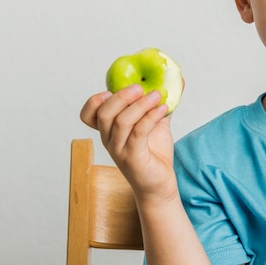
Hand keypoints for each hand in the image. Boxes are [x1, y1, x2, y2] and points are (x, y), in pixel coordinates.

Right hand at [80, 84, 177, 202]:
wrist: (160, 183)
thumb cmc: (154, 152)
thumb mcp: (157, 123)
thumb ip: (160, 103)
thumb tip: (177, 80)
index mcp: (109, 130)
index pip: (88, 115)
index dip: (95, 100)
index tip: (112, 89)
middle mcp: (109, 140)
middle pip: (104, 114)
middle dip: (122, 96)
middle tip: (141, 87)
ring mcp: (119, 150)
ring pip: (121, 122)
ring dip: (141, 104)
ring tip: (158, 95)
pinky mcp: (133, 158)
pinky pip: (138, 133)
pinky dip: (151, 117)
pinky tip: (164, 109)